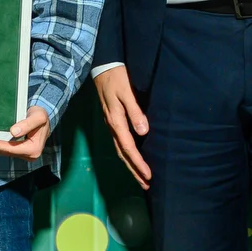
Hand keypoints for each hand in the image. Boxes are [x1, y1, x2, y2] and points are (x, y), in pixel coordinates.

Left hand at [0, 106, 49, 160]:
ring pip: (0, 151)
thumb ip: (28, 124)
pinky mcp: (16, 149)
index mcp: (33, 149)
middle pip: (3, 151)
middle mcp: (27, 154)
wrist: (42, 117)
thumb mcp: (38, 117)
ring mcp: (21, 153)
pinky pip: (1, 148)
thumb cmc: (41, 115)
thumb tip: (13, 132)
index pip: (10, 148)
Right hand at [94, 67, 151, 188]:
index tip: (149, 176)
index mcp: (115, 121)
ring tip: (141, 177)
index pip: (128, 147)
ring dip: (130, 165)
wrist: (102, 66)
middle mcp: (111, 126)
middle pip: (123, 153)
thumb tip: (144, 132)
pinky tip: (133, 157)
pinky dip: (127, 154)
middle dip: (134, 170)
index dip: (139, 163)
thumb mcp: (126, 92)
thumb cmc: (116, 78)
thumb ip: (134, 111)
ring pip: (120, 149)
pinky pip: (119, 142)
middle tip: (146, 184)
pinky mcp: (112, 120)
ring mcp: (110, 124)